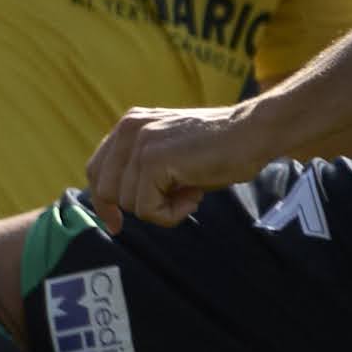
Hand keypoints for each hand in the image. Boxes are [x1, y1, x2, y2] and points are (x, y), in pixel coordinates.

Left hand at [89, 101, 280, 227]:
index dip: (103, 202)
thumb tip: (115, 207)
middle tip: (179, 201)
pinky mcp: (153, 160)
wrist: (255, 132)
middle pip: (106, 191)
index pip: (96, 170)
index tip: (116, 225)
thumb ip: (142, 171)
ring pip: (128, 203)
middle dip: (139, 207)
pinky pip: (147, 209)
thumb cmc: (220, 151)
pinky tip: (195, 196)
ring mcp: (139, 143)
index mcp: (129, 126)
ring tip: (192, 190)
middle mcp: (128, 129)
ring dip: (162, 209)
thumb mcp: (171, 157)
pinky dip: (171, 214)